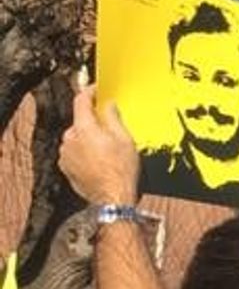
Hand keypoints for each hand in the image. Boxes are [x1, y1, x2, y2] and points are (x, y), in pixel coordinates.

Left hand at [59, 88, 139, 207]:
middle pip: (79, 122)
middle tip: (110, 129)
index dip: (89, 92)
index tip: (96, 90)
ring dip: (88, 140)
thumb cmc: (121, 170)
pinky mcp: (66, 168)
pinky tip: (99, 162)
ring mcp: (65, 155)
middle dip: (93, 122)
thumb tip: (108, 105)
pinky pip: (74, 154)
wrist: (113, 198)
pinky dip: (84, 154)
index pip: (81, 101)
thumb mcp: (125, 139)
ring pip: (76, 139)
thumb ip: (113, 118)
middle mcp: (69, 139)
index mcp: (83, 128)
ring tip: (107, 151)